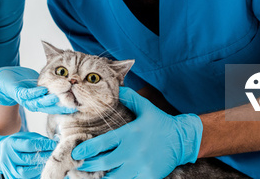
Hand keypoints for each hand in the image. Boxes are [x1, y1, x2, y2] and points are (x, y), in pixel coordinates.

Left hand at [0, 66, 76, 113]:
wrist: (5, 79)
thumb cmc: (26, 82)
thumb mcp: (44, 82)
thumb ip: (55, 83)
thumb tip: (71, 81)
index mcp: (43, 102)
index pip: (57, 106)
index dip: (67, 107)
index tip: (78, 106)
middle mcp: (36, 103)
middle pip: (50, 107)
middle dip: (60, 106)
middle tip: (71, 104)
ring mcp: (27, 99)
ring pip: (39, 102)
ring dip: (48, 101)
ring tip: (57, 98)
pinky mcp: (18, 92)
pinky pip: (27, 94)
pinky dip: (35, 92)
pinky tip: (42, 90)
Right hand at [0, 132, 55, 178]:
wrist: (0, 153)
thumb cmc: (15, 144)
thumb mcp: (24, 137)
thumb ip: (38, 139)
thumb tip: (52, 143)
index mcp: (10, 144)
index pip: (29, 145)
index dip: (43, 145)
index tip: (52, 144)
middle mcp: (8, 158)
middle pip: (28, 159)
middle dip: (44, 156)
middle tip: (54, 154)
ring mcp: (9, 170)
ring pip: (27, 172)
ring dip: (40, 167)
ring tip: (48, 162)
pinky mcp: (12, 177)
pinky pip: (28, 178)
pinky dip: (36, 174)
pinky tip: (42, 168)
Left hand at [71, 87, 202, 177]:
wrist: (183, 139)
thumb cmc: (161, 123)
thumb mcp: (146, 108)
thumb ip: (130, 98)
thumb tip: (117, 89)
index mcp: (130, 134)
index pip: (103, 143)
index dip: (87, 149)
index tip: (76, 153)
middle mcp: (134, 151)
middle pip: (104, 162)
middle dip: (88, 165)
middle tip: (78, 166)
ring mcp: (142, 165)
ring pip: (115, 177)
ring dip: (101, 177)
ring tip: (91, 176)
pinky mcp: (149, 176)